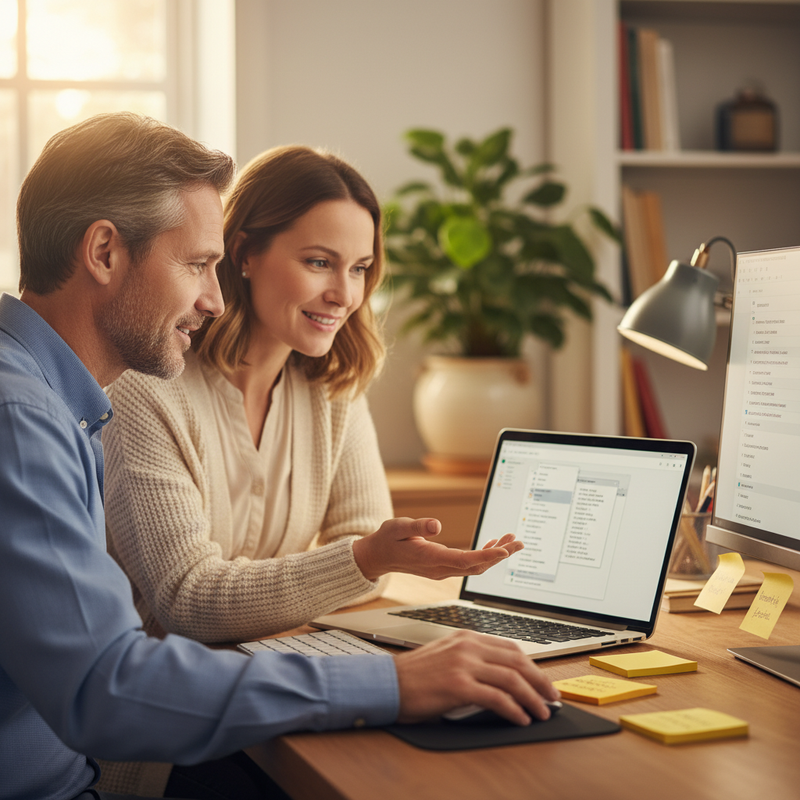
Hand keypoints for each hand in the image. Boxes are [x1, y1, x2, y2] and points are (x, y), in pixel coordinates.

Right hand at [351, 517, 522, 580]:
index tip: (504, 551)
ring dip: (494, 555)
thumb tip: (437, 525)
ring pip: (475, 566)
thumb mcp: (398, 526)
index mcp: (430, 558)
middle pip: (476, 566)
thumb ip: (417, 526)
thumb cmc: (388, 539)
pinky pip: (469, 565)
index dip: (486, 556)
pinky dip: (484, 555)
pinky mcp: (444, 567)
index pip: (464, 561)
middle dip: (499, 555)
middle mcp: (440, 568)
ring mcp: (443, 570)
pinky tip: (493, 545)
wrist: (378, 556)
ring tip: (511, 541)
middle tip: (518, 542)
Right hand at [394, 630, 559, 724]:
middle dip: (540, 681)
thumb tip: (502, 678)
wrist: (387, 684)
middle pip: (517, 661)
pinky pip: (497, 698)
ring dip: (532, 698)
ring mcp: (464, 664)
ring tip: (541, 712)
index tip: (543, 681)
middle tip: (552, 697)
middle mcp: (468, 646)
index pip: (510, 648)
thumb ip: (472, 660)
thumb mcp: (446, 656)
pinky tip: (520, 718)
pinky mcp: (459, 685)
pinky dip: (514, 710)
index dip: (532, 666)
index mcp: (466, 637)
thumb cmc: (414, 676)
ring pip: (512, 679)